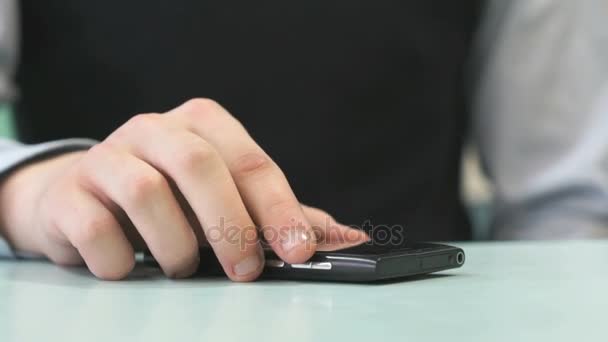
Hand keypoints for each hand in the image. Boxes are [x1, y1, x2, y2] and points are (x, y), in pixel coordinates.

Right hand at [0, 99, 368, 280]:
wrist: (80, 196)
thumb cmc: (169, 197)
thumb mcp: (227, 199)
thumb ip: (280, 216)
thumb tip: (347, 238)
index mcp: (202, 125)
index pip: (250, 162)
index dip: (278, 208)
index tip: (299, 251)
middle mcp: (154, 129)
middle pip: (198, 166)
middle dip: (230, 225)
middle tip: (245, 271)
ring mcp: (107, 156)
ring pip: (147, 194)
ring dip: (176, 246)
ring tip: (182, 268)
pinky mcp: (67, 193)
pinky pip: (97, 228)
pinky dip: (122, 260)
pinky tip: (131, 267)